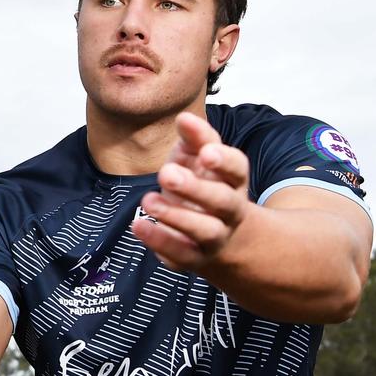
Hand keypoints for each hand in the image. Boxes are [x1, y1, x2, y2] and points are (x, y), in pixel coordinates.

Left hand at [132, 112, 253, 274]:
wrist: (226, 238)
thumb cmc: (207, 185)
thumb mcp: (202, 159)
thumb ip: (196, 138)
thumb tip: (184, 117)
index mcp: (233, 181)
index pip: (237, 168)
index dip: (223, 161)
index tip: (205, 152)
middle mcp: (231, 210)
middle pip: (222, 201)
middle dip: (195, 187)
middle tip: (166, 172)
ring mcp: (216, 237)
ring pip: (205, 230)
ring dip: (176, 216)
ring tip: (148, 200)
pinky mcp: (196, 258)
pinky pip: (182, 255)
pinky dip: (160, 241)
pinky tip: (138, 226)